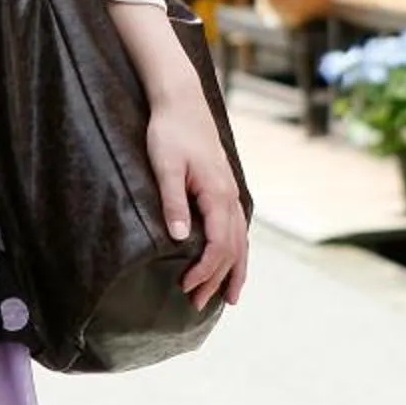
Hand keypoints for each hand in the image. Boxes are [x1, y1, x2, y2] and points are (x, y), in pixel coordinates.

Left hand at [145, 96, 249, 310]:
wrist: (181, 99)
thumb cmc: (169, 131)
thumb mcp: (165, 165)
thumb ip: (172, 201)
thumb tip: (179, 240)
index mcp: (217, 193)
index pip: (218, 245)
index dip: (205, 271)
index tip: (186, 287)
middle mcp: (230, 196)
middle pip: (232, 248)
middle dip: (218, 280)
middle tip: (198, 304)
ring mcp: (230, 191)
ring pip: (240, 239)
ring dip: (233, 270)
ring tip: (228, 297)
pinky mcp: (224, 187)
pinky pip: (236, 226)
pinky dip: (235, 250)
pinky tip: (230, 260)